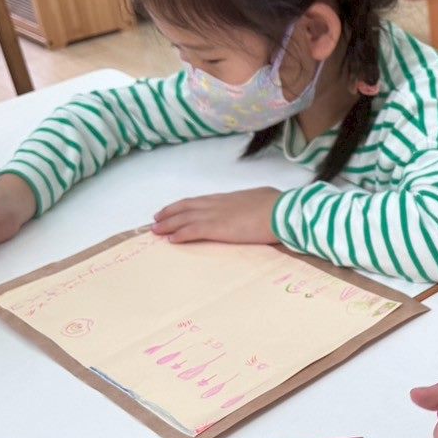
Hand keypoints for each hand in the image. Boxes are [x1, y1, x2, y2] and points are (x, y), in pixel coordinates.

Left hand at [151, 187, 281, 244]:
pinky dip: (180, 234)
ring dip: (168, 224)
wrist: (281, 212)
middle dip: (170, 212)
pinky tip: (171, 239)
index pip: (201, 200)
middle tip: (156, 219)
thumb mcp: (264, 198)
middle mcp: (218, 203)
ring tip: (156, 230)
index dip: (185, 205)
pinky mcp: (216, 228)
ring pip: (184, 217)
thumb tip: (258, 204)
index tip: (174, 209)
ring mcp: (215, 215)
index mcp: (229, 197)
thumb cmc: (279, 206)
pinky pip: (192, 230)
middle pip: (187, 206)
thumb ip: (255, 202)